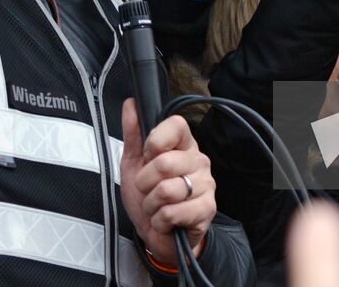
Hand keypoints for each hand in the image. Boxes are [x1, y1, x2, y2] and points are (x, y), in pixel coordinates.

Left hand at [121, 100, 215, 264]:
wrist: (158, 234)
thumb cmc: (148, 196)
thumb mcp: (134, 164)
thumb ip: (133, 134)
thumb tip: (130, 104)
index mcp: (183, 145)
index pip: (176, 125)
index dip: (155, 141)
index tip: (148, 156)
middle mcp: (199, 160)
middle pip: (164, 162)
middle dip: (145, 182)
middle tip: (148, 189)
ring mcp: (206, 185)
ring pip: (166, 190)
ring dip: (151, 204)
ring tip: (157, 206)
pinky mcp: (207, 209)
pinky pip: (172, 212)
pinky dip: (159, 220)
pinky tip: (166, 220)